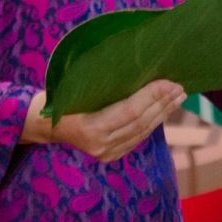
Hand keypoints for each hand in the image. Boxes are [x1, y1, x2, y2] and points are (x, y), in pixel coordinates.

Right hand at [22, 80, 185, 161]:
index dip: (152, 96)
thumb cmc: (57, 98)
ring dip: (162, 113)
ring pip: (142, 132)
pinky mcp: (109, 156)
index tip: (168, 81)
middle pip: (140, 122)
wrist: (42, 124)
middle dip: (162, 103)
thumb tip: (137, 66)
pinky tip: (163, 111)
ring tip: (177, 97)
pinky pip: (137, 138)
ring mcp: (105, 153)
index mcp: (90, 127)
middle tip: (179, 86)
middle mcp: (100, 145)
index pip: (130, 111)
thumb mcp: (76, 87)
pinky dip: (152, 123)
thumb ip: (104, 84)